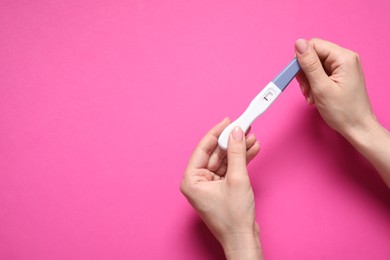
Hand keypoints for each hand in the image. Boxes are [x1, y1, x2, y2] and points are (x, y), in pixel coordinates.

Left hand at [180, 118, 262, 258]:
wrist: (244, 239)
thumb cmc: (234, 218)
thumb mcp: (237, 179)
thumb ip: (236, 153)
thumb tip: (236, 132)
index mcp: (192, 180)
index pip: (203, 149)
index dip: (216, 133)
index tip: (228, 121)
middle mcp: (198, 182)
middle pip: (215, 154)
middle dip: (231, 141)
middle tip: (244, 127)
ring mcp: (210, 185)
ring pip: (225, 160)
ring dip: (238, 150)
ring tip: (252, 137)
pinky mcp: (222, 188)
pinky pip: (230, 169)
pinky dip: (241, 160)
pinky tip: (252, 149)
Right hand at [295, 38, 389, 186]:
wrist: (357, 128)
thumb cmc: (344, 112)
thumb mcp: (321, 87)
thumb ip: (309, 64)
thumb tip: (299, 43)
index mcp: (344, 58)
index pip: (314, 45)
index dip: (301, 59)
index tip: (295, 75)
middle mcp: (345, 59)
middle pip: (313, 55)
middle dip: (305, 72)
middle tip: (306, 89)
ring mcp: (342, 67)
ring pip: (314, 65)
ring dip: (308, 81)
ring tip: (311, 95)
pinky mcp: (339, 76)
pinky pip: (319, 73)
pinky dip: (313, 84)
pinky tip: (315, 96)